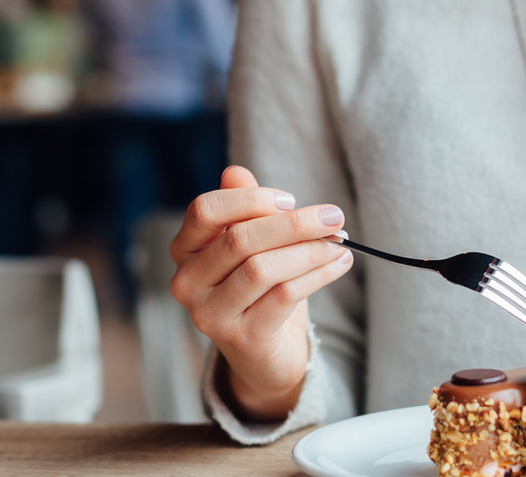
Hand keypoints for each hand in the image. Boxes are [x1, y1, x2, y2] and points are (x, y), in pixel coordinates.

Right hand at [169, 165, 353, 419]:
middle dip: (294, 224)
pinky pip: (283, 296)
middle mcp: (187, 283)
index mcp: (185, 250)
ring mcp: (210, 314)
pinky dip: (318, 275)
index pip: (205, 211)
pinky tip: (339, 263)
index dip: (250, 200)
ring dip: (310, 250)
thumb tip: (235, 171)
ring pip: (262, 269)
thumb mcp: (252, 244)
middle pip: (239, 239)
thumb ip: (243, 209)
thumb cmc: (258, 288)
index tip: (291, 199)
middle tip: (334, 216)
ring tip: (340, 242)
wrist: (264, 354)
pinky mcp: (242, 338)